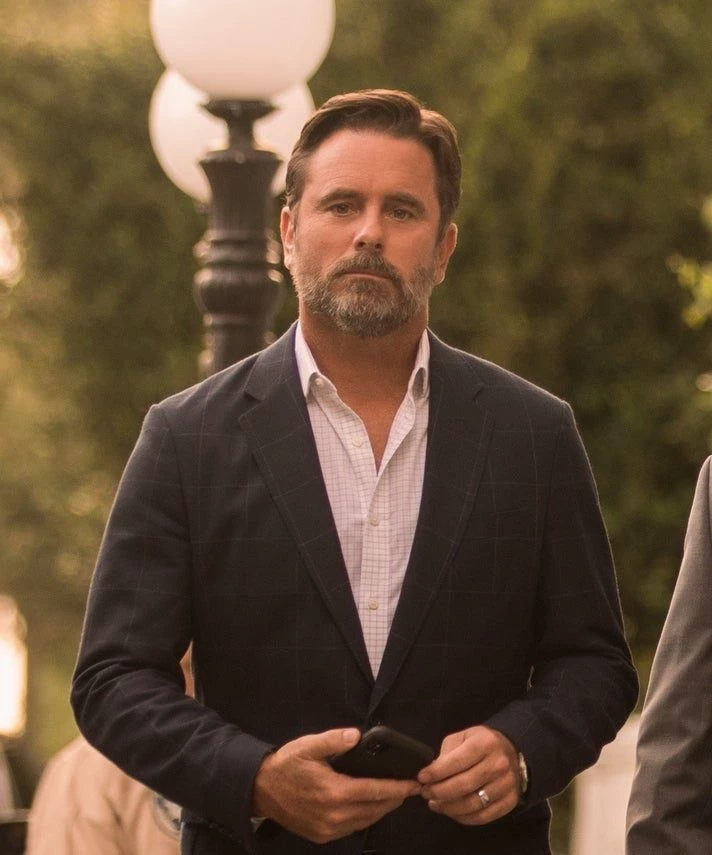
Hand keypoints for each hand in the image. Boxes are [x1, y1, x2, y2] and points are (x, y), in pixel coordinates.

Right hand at [252, 728, 421, 843]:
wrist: (261, 790)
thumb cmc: (286, 765)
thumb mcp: (308, 746)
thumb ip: (333, 740)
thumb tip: (356, 735)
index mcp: (334, 792)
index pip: (376, 791)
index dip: (398, 787)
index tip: (415, 783)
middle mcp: (334, 815)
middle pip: (376, 809)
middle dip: (395, 798)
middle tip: (411, 787)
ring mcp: (329, 829)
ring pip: (366, 820)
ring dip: (383, 809)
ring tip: (396, 795)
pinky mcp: (323, 835)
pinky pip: (353, 828)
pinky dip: (366, 817)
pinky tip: (371, 805)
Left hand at [418, 726, 520, 824]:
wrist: (510, 752)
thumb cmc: (480, 743)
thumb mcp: (463, 738)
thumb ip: (446, 754)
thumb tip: (429, 774)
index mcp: (485, 743)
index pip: (456, 762)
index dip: (436, 773)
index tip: (421, 778)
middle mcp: (498, 764)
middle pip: (463, 785)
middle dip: (439, 792)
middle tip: (425, 793)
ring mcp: (506, 785)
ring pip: (472, 804)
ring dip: (448, 807)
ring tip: (435, 804)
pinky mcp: (510, 802)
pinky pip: (483, 817)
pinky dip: (463, 818)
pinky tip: (451, 812)